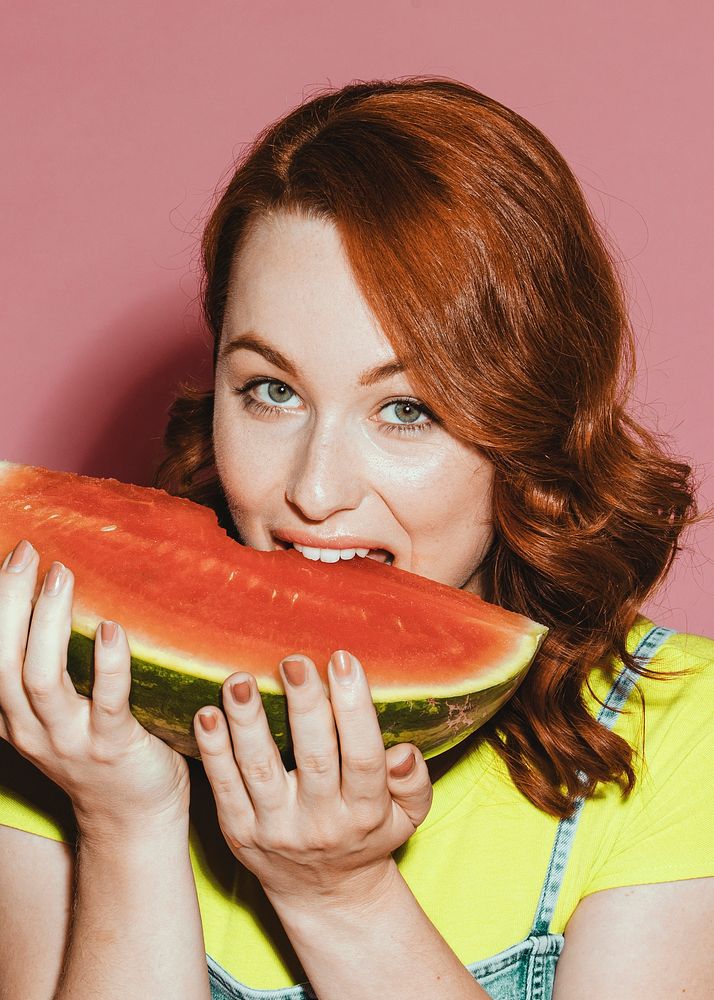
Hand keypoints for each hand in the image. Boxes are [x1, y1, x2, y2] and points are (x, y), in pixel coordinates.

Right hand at [0, 540, 189, 836]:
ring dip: (47, 623)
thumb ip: (47, 666)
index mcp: (11, 715)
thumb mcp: (57, 712)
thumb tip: (57, 594)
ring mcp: (69, 740)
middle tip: (29, 552)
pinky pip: (107, 702)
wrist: (134, 816)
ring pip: (41, 678)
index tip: (13, 554)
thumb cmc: (101, 747)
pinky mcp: (113, 747)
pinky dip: (107, 664)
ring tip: (62, 576)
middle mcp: (29, 728)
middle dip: (10, 601)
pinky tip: (110, 629)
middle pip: (3, 660)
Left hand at [193, 648, 432, 909]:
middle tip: (294, 661)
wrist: (326, 894)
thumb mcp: (408, 816)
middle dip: (303, 706)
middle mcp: (320, 823)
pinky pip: (224, 787)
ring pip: (259, 770)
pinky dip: (213, 750)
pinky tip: (206, 713)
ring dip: (247, 722)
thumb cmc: (369, 834)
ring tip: (240, 680)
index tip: (343, 660)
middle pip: (313, 758)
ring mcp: (275, 829)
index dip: (354, 709)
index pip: (363, 757)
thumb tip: (403, 752)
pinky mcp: (239, 832)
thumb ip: (414, 781)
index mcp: (365, 812)